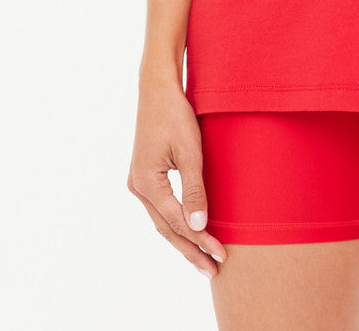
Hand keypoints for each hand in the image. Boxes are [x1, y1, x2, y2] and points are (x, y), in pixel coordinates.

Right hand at [126, 78, 228, 278]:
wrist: (157, 89)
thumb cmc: (176, 114)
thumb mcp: (190, 150)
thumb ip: (195, 190)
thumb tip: (198, 228)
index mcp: (147, 183)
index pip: (177, 222)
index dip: (200, 240)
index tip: (221, 254)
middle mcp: (138, 187)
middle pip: (166, 229)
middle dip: (190, 250)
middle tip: (213, 270)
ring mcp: (138, 182)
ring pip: (162, 221)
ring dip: (182, 240)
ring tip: (204, 260)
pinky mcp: (144, 176)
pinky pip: (161, 208)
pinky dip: (175, 223)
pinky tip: (189, 233)